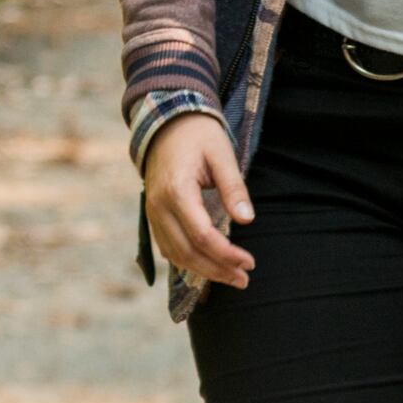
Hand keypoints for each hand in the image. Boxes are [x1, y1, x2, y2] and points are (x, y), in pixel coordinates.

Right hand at [142, 112, 255, 286]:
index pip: (201, 236)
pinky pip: (167, 246)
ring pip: (174, 254)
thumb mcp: (222, 155)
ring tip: (231, 278)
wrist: (167, 122)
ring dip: (202, 271)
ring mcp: (152, 212)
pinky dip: (186, 261)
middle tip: (244, 279)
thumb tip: (247, 220)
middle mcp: (158, 206)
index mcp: (176, 191)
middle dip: (216, 270)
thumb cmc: (199, 136)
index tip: (250, 262)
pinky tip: (207, 268)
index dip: (226, 254)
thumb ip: (234, 188)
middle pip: (186, 252)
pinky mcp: (153, 214)